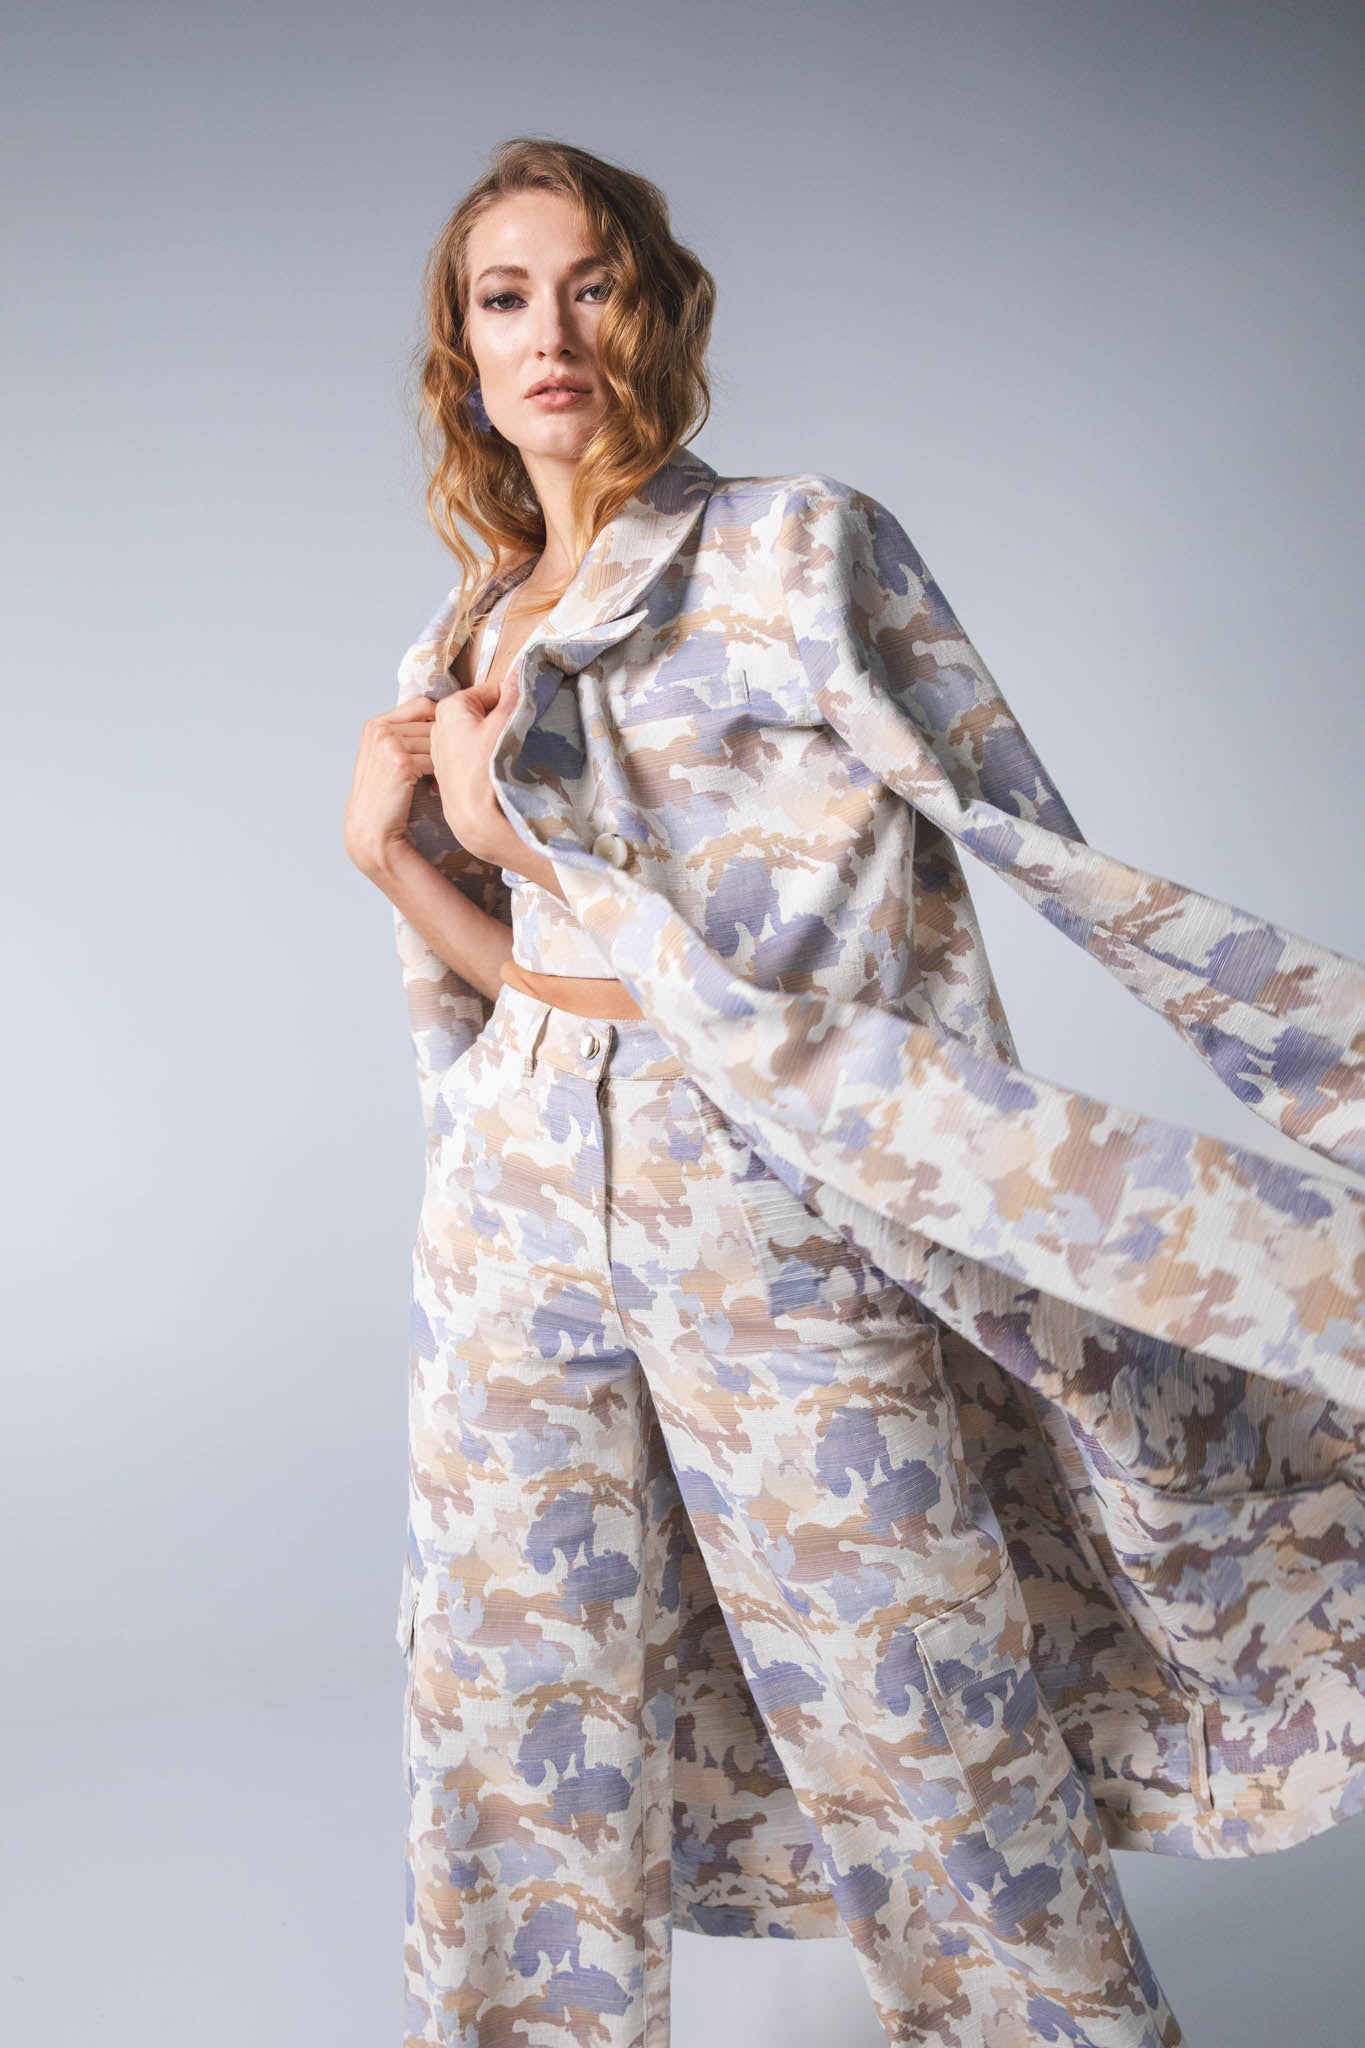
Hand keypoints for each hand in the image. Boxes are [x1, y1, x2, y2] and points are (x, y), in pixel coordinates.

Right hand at [343, 694, 437, 876]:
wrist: (371, 832)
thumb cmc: (384, 799)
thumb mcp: (387, 759)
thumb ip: (406, 736)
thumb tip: (444, 720)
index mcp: (375, 724)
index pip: (423, 705)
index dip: (441, 722)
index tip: (449, 743)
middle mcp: (379, 729)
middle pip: (434, 723)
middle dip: (446, 744)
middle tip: (449, 768)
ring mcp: (388, 743)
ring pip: (439, 741)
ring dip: (446, 760)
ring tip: (442, 780)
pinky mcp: (400, 762)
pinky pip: (438, 759)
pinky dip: (443, 774)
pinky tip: (437, 789)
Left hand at [429, 674, 519, 860]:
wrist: (475, 819)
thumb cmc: (487, 769)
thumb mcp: (505, 724)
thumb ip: (514, 695)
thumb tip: (522, 667)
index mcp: (450, 708)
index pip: (491, 691)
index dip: (512, 700)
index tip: (525, 712)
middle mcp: (439, 728)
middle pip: (483, 714)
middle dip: (502, 722)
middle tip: (517, 737)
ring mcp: (443, 753)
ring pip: (478, 736)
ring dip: (495, 742)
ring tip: (506, 758)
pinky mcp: (448, 775)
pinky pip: (472, 758)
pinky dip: (485, 761)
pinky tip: (494, 774)